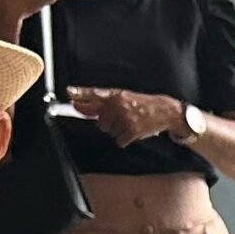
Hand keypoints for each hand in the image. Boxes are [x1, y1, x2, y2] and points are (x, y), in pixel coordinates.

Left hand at [69, 88, 190, 147]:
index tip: (70, 92)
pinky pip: (119, 141)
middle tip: (120, 120)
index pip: (94, 94)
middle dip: (107, 123)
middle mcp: (119, 105)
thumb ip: (102, 103)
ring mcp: (125, 118)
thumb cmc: (144, 105)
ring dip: (117, 131)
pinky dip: (125, 139)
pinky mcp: (132, 130)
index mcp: (116, 95)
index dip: (81, 94)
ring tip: (129, 124)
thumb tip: (79, 106)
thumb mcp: (124, 97)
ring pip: (109, 132)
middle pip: (100, 122)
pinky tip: (133, 131)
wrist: (165, 111)